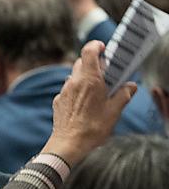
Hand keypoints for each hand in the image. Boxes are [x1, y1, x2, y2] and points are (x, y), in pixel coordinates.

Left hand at [45, 40, 135, 165]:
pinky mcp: (58, 100)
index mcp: (89, 80)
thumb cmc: (93, 128)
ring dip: (84, 78)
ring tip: (96, 90)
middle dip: (93, 64)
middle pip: (82, 63)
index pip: (89, 52)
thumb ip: (123, 95)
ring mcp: (64, 90)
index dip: (95, 46)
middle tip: (106, 73)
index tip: (102, 47)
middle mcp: (74, 82)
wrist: (69, 142)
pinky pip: (68, 89)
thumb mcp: (114, 111)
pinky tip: (84, 103)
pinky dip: (77, 90)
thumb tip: (130, 86)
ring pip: (74, 76)